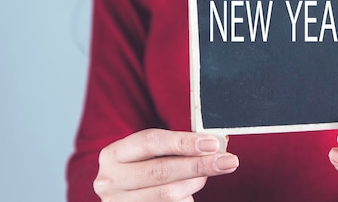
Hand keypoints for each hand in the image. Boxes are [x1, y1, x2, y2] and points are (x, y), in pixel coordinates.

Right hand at [93, 129, 238, 201]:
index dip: (184, 142)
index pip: (151, 141)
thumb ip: (177, 147)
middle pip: (161, 171)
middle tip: (227, 161)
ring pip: (168, 194)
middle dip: (199, 165)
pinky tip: (191, 192)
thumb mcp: (150, 154)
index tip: (213, 143)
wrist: (126, 196)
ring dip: (195, 183)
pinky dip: (187, 199)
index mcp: (112, 155)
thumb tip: (216, 143)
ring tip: (208, 174)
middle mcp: (109, 181)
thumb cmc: (144, 168)